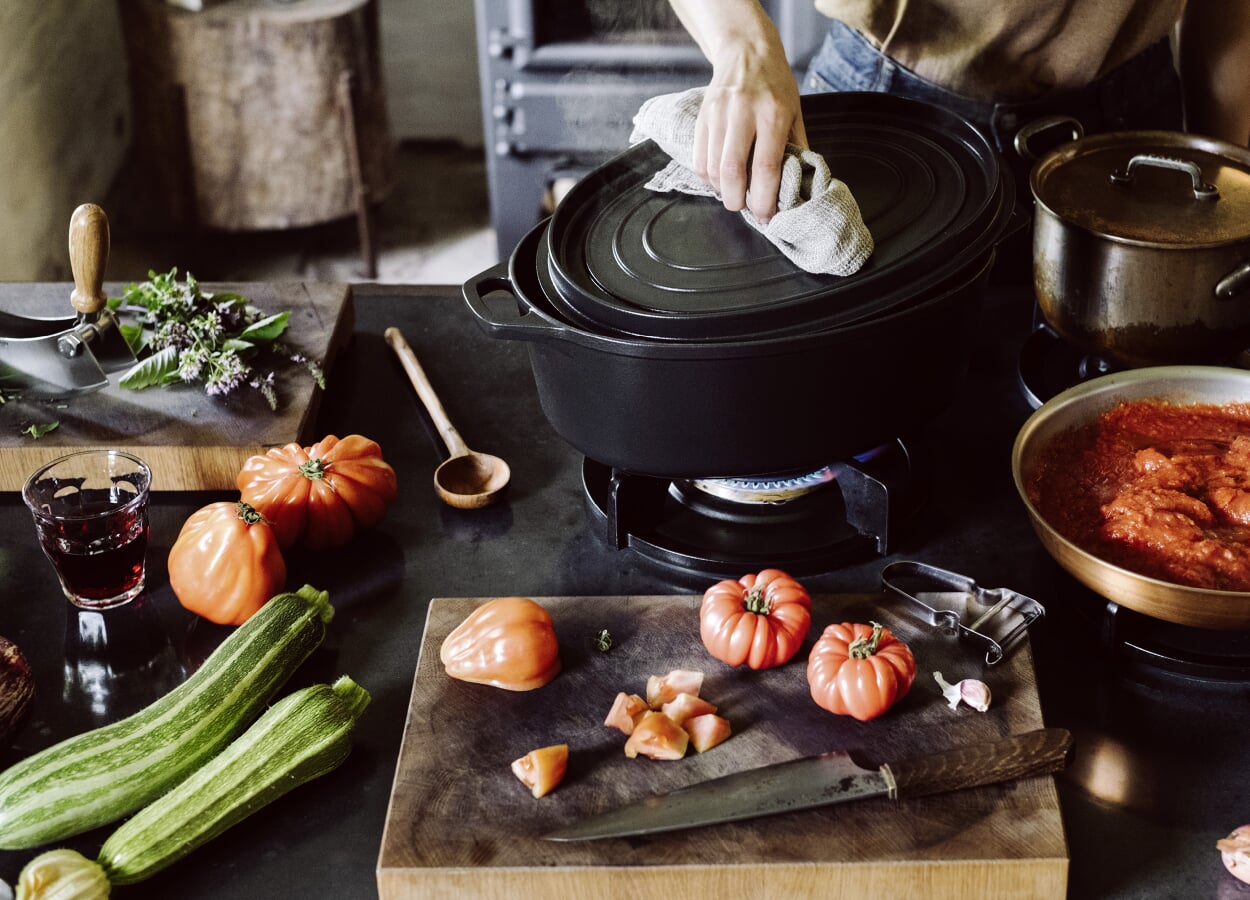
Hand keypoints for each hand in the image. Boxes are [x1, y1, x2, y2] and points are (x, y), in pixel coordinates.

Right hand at [671, 0, 807, 221]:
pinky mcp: (702, 117)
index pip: (765, 168)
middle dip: (737, 200)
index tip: (766, 215)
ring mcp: (718, 115)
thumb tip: (797, 184)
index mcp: (772, 115)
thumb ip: (796, 147)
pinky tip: (720, 178)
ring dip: (722, 190)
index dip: (764, 199)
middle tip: (745, 207)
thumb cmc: (775, 84)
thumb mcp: (795, 112)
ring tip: (734, 192)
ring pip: (712, 169)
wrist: (746, 51)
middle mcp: (742, 114)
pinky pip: (699, 159)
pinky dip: (708, 177)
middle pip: (731, 172)